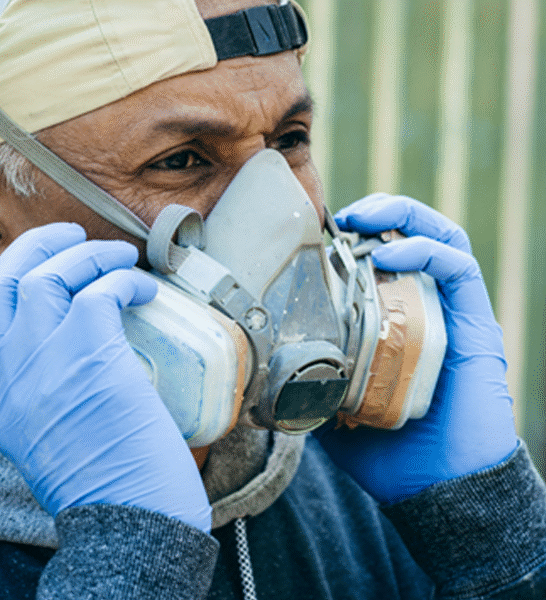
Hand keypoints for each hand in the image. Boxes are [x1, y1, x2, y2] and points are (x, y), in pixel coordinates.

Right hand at [0, 223, 211, 531]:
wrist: (131, 524)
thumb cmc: (105, 488)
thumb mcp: (44, 446)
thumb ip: (40, 399)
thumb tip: (68, 362)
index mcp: (0, 401)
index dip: (8, 289)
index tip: (39, 276)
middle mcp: (13, 376)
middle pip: (2, 282)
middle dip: (34, 247)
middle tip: (72, 238)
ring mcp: (45, 363)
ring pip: (47, 274)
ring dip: (86, 254)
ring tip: (118, 256)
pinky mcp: (89, 355)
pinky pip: (97, 290)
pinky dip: (121, 279)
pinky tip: (142, 289)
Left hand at [314, 194, 517, 503]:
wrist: (436, 487)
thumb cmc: (386, 451)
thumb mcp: (328, 406)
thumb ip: (302, 379)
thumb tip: (254, 367)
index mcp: (393, 321)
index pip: (379, 260)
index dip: (352, 236)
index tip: (315, 230)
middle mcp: (425, 308)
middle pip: (410, 237)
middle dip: (378, 212)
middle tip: (341, 214)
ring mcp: (452, 313)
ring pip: (440, 239)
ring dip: (403, 216)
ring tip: (363, 217)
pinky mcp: (475, 323)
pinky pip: (459, 268)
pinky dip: (426, 249)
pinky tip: (389, 252)